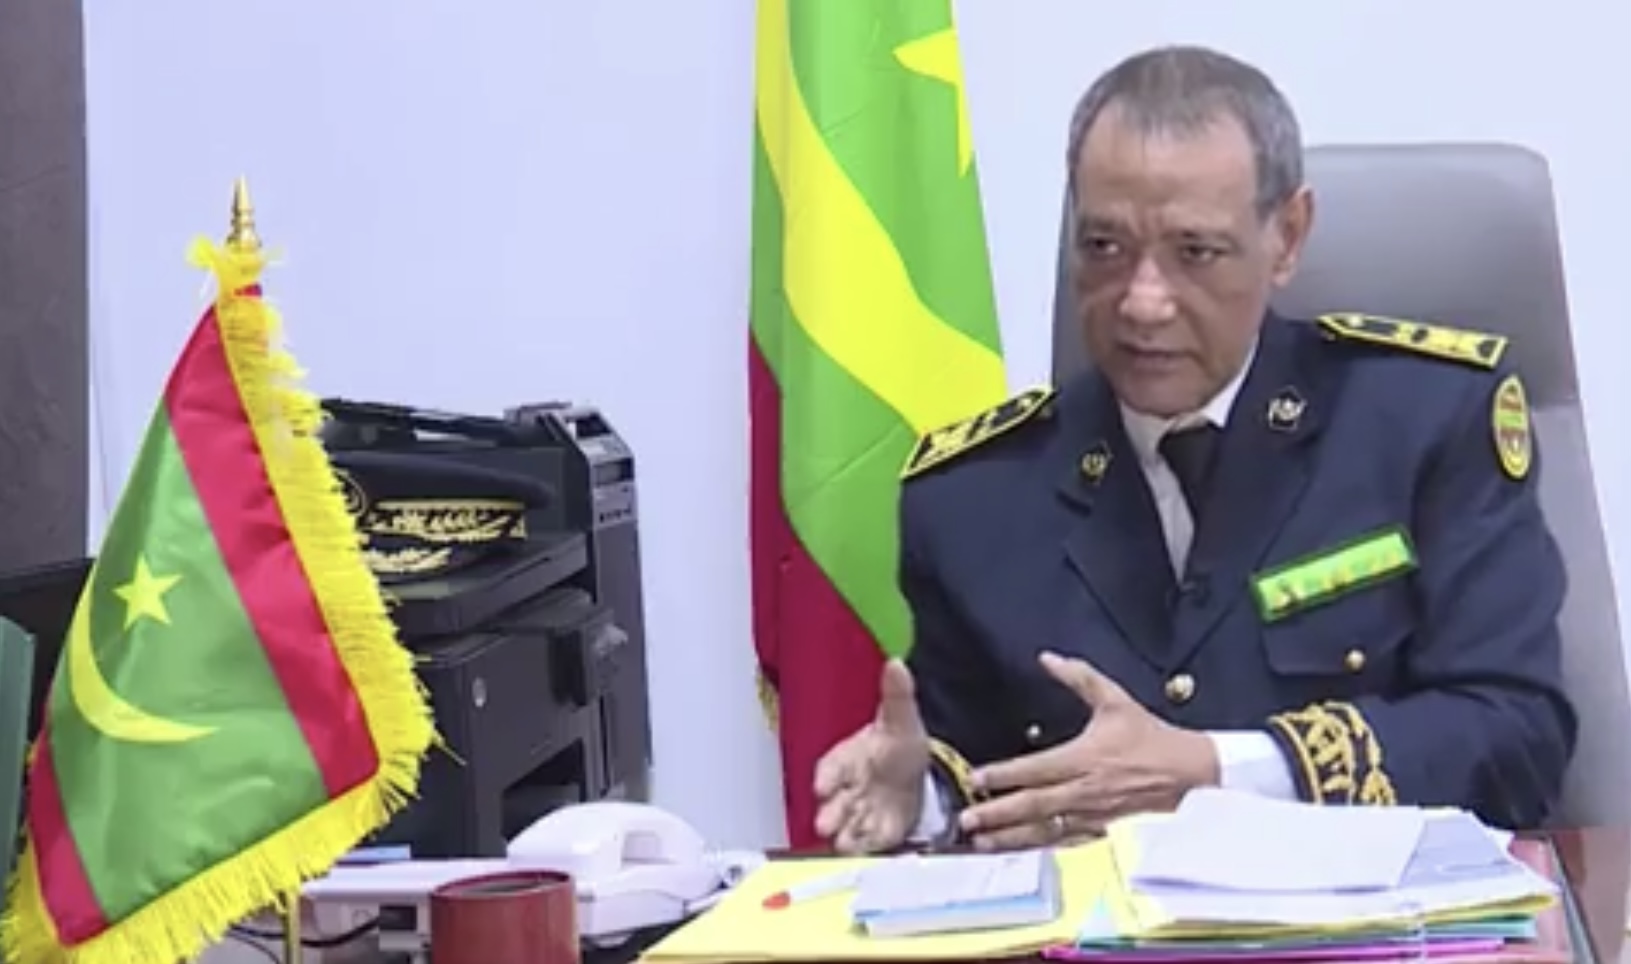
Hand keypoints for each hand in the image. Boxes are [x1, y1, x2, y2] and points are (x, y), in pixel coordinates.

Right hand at [812, 660, 930, 853]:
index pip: (830, 768)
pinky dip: (869, 846)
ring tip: (846, 844)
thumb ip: (897, 696)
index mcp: (847, 759)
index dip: (827, 778)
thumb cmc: (897, 745)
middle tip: (826, 825)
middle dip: (829, 814)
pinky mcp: (876, 831)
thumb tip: (896, 663)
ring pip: (846, 826)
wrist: (915, 773)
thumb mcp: (902, 719)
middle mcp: (847, 788)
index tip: (824, 786)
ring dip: (846, 836)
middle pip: (832, 803)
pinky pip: (869, 841)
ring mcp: (859, 812)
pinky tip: (872, 849)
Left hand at [958, 651, 1218, 850]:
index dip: (1005, 775)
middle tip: (966, 821)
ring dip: (1011, 837)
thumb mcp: (1114, 699)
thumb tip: (1047, 658)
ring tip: (980, 842)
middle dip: (998, 814)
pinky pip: (1062, 840)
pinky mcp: (1098, 827)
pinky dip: (1036, 846)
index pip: (1037, 769)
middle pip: (1035, 805)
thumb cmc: (1149, 737)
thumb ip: (1078, 677)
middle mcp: (1084, 790)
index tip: (976, 778)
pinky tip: (1014, 849)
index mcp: (1085, 758)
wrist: (1188, 773)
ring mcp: (1091, 814)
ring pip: (1045, 829)